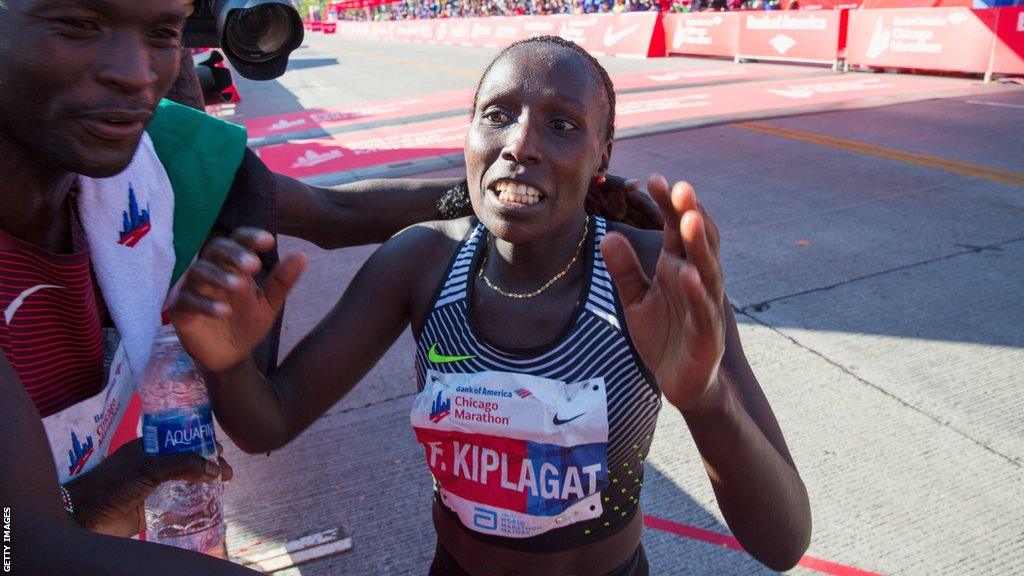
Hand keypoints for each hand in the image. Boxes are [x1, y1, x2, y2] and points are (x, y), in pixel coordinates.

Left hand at [64, 439, 231, 536]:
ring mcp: (152, 489)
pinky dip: (193, 507)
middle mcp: (152, 467)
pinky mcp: (151, 511)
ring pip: (184, 485)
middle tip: (227, 474)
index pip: (181, 440)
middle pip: (187, 463)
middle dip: (208, 466)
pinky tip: (207, 508)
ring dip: (204, 486)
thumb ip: (181, 465)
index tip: (222, 450)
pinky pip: (177, 507)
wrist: (82, 519)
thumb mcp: (147, 468)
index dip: (202, 443)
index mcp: (148, 448)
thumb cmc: (109, 486)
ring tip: (222, 490)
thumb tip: (214, 468)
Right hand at [170, 227, 307, 371]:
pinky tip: (224, 311)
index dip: (250, 237)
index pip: (237, 241)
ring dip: (219, 276)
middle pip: (215, 249)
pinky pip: (188, 301)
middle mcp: (212, 271)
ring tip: (239, 285)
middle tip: (254, 265)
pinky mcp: (181, 309)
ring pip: (199, 272)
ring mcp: (193, 288)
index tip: (268, 241)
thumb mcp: (269, 303)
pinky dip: (206, 304)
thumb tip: (302, 255)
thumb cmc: (247, 323)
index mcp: (233, 265)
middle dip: (234, 254)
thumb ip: (282, 281)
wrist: (231, 356)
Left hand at [600, 175, 725, 411]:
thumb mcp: (635, 300)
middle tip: (680, 187)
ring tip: (690, 219)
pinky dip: (697, 292)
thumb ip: (624, 269)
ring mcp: (706, 304)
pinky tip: (688, 275)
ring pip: (706, 268)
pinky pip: (704, 309)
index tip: (654, 179)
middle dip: (689, 213)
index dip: (668, 205)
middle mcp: (695, 278)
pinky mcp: (708, 333)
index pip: (675, 228)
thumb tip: (608, 235)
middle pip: (696, 240)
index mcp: (677, 266)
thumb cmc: (663, 335)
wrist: (681, 382)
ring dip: (699, 244)